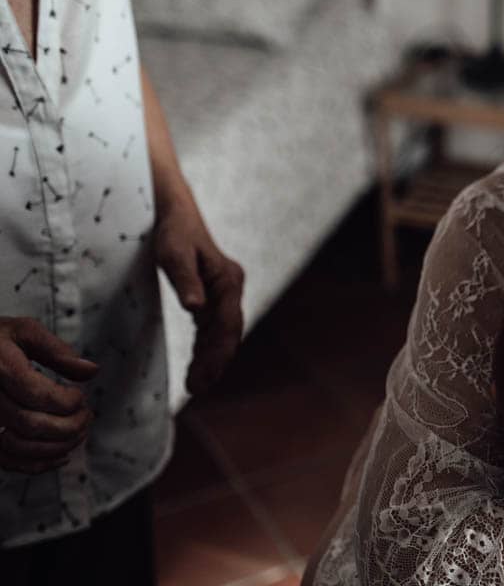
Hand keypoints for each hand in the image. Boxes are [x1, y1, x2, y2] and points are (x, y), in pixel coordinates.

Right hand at [0, 317, 98, 473]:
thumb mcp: (23, 331)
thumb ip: (57, 351)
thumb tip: (92, 371)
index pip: (37, 395)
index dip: (68, 401)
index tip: (80, 395)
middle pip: (31, 424)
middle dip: (69, 424)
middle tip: (87, 415)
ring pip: (19, 446)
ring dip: (57, 446)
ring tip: (79, 432)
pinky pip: (5, 460)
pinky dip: (36, 464)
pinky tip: (61, 455)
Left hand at [154, 201, 243, 395]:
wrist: (175, 213)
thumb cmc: (173, 231)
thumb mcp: (174, 253)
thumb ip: (185, 281)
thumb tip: (195, 308)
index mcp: (228, 280)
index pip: (226, 325)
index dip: (216, 354)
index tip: (202, 378)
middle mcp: (232, 288)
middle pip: (229, 333)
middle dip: (216, 362)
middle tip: (198, 389)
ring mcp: (225, 292)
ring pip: (224, 333)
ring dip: (213, 358)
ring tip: (198, 385)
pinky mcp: (215, 296)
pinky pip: (215, 327)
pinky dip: (208, 346)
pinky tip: (198, 364)